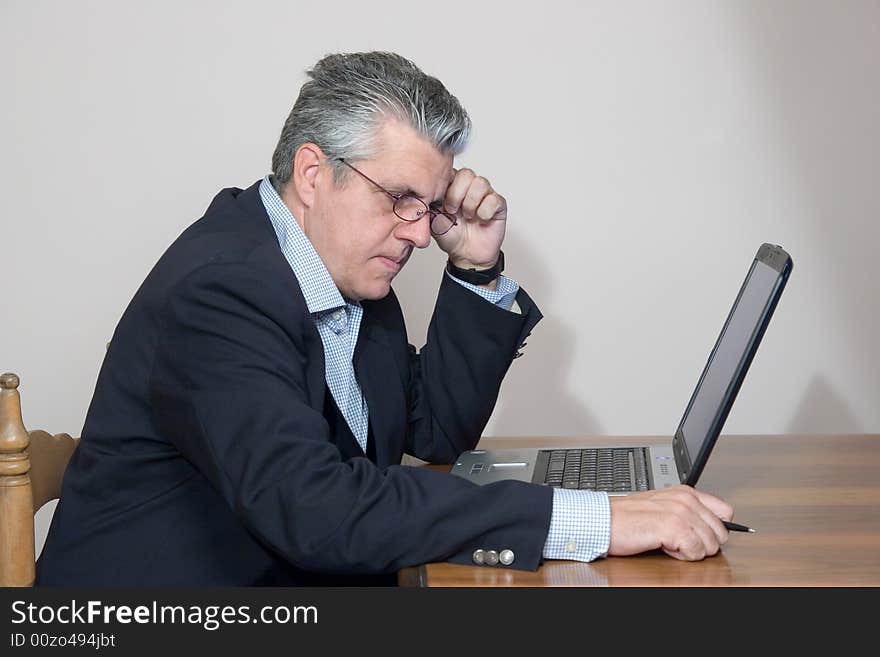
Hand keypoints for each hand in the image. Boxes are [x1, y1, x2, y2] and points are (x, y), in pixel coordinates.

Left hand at [433, 167, 506, 269]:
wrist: (466, 255)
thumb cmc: (451, 236)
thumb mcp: (433, 220)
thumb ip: (430, 204)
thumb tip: (425, 193)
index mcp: (453, 186)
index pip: (451, 171)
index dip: (446, 186)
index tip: (442, 204)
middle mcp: (469, 187)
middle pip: (467, 173)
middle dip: (457, 194)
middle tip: (453, 211)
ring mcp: (485, 194)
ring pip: (481, 183)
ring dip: (471, 203)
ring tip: (468, 217)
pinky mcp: (498, 204)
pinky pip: (494, 199)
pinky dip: (485, 212)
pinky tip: (481, 220)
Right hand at [608, 485, 733, 560]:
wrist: (603, 521)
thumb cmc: (627, 517)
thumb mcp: (662, 507)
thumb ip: (687, 511)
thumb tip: (711, 528)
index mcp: (686, 492)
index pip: (725, 511)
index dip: (714, 529)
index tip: (700, 536)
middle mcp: (686, 499)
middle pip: (720, 534)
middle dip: (702, 543)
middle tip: (677, 540)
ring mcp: (681, 512)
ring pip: (711, 545)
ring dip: (690, 550)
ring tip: (667, 541)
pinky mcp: (674, 527)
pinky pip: (696, 552)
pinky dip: (681, 555)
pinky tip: (663, 545)